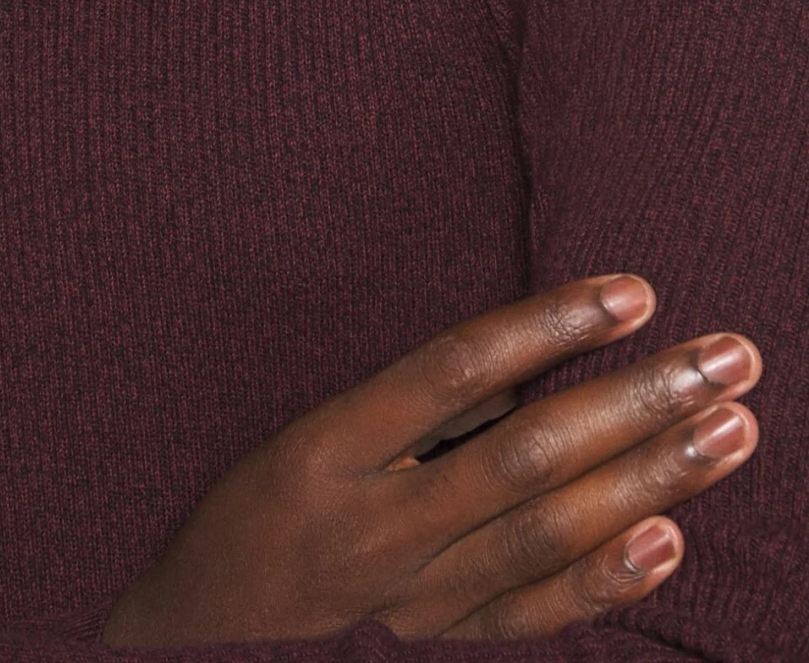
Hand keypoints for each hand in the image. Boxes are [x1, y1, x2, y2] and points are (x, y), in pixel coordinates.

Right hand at [102, 275, 760, 643]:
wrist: (187, 645)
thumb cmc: (252, 520)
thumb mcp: (305, 440)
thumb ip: (413, 408)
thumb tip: (531, 361)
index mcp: (330, 446)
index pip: (456, 371)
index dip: (548, 326)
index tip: (636, 291)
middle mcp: (374, 523)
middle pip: (526, 454)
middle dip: (637, 400)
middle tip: (729, 356)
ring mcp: (409, 599)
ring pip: (546, 529)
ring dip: (650, 476)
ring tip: (730, 426)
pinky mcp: (435, 653)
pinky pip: (530, 617)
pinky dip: (604, 582)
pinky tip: (669, 540)